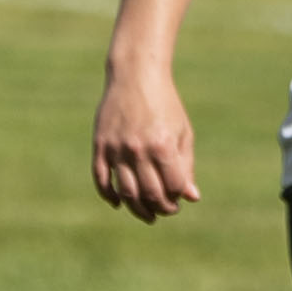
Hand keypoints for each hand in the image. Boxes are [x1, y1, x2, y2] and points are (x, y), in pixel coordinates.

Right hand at [93, 66, 202, 222]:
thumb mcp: (182, 130)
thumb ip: (185, 164)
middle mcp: (139, 149)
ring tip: (147, 214)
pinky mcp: (100, 146)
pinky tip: (119, 203)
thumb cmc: (165, 104)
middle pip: (149, 193)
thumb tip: (191, 197)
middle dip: (159, 208)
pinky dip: (109, 196)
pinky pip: (101, 180)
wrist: (135, 76)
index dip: (176, 200)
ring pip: (125, 192)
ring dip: (137, 209)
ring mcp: (117, 149)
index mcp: (164, 145)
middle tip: (164, 211)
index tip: (178, 203)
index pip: (172, 186)